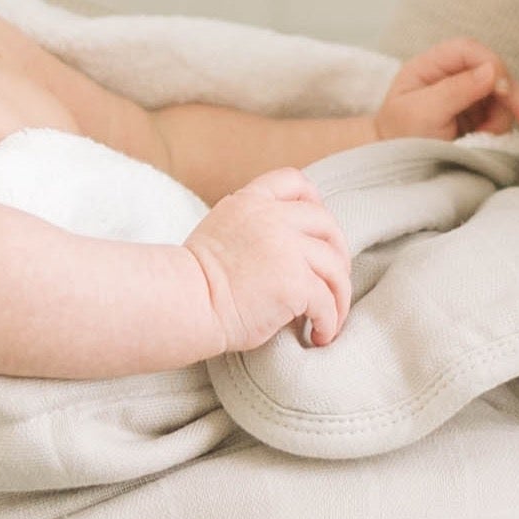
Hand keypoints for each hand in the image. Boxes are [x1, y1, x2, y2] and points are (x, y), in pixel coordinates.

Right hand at [185, 170, 351, 351]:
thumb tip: (288, 254)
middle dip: (338, 255)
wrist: (180, 305)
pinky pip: (327, 301)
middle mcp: (271, 218)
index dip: (315, 203)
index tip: (317, 235)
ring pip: (334, 266)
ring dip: (339, 296)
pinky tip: (319, 335)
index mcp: (249, 203)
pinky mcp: (294, 281)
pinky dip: (329, 321)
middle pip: (326, 225)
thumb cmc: (192, 284)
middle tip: (333, 285)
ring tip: (330, 320)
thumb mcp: (220, 234)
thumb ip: (252, 230)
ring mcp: (285, 248)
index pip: (294, 182)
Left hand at [376, 39, 518, 144]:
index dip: (492, 64)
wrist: (394, 169)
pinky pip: (500, 115)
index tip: (504, 90)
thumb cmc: (399, 139)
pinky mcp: (475, 115)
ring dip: (504, 118)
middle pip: (493, 70)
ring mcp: (465, 95)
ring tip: (485, 139)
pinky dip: (500, 128)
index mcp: (430, 66)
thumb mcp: (422, 114)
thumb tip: (492, 71)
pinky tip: (489, 140)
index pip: (468, 50)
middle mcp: (450, 76)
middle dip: (513, 95)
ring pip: (503, 96)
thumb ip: (455, 90)